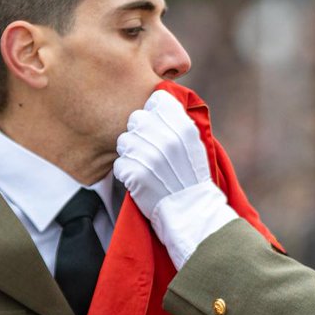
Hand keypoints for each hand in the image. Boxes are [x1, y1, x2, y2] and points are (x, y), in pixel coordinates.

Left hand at [114, 90, 238, 268]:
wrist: (191, 214)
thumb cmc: (193, 179)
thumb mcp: (195, 144)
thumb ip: (178, 123)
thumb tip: (156, 101)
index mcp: (184, 127)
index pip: (157, 100)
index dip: (153, 112)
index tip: (157, 126)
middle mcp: (167, 138)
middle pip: (135, 119)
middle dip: (138, 134)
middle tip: (147, 150)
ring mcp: (150, 156)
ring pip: (123, 141)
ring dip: (130, 154)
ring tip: (144, 167)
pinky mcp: (135, 174)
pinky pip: (119, 164)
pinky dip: (126, 174)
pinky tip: (140, 182)